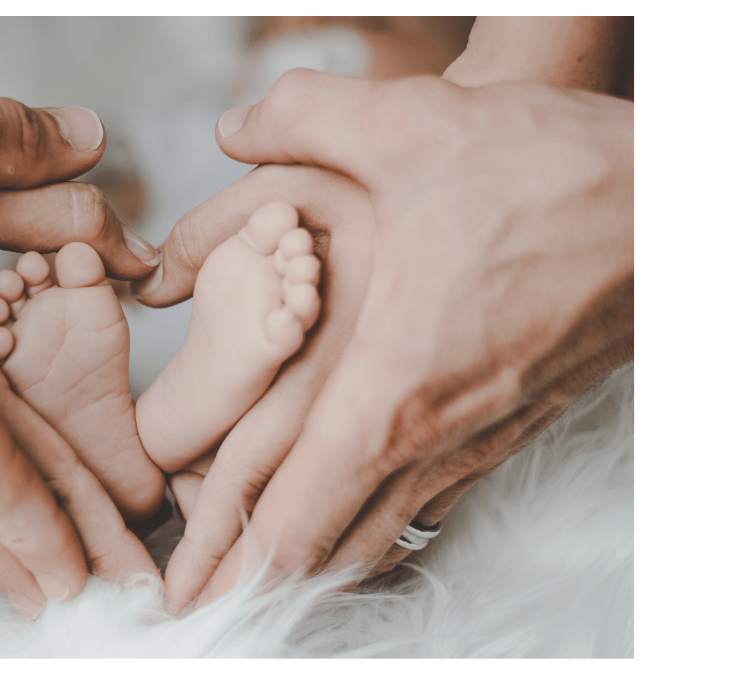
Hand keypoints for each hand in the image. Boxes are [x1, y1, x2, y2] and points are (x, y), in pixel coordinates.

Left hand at [136, 70, 632, 611]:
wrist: (674, 204)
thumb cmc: (551, 173)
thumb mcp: (413, 124)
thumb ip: (302, 116)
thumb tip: (233, 124)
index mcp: (386, 387)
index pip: (291, 519)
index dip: (225, 562)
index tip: (181, 586)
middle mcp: (432, 437)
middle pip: (323, 552)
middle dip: (248, 578)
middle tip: (194, 596)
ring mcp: (477, 442)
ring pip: (377, 537)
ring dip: (308, 553)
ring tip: (248, 562)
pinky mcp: (510, 429)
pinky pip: (425, 505)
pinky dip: (368, 522)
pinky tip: (344, 505)